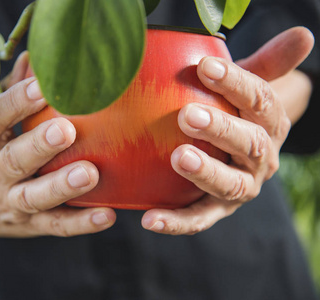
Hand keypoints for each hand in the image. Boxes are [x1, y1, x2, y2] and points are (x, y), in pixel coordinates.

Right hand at [0, 52, 115, 239]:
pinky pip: (54, 226)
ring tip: (89, 173)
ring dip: (61, 186)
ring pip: (33, 197)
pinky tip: (106, 215)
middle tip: (67, 130)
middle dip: (40, 145)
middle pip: (14, 160)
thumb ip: (8, 94)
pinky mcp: (28, 225)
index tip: (42, 85)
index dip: (15, 102)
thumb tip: (32, 58)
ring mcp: (9, 203)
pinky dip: (80, 223)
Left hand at [142, 27, 314, 234]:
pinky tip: (149, 219)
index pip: (260, 100)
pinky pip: (198, 219)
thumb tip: (303, 34)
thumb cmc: (232, 110)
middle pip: (249, 144)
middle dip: (221, 130)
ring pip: (229, 184)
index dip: (236, 83)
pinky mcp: (216, 210)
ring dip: (206, 173)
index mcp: (270, 123)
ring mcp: (241, 187)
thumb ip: (267, 63)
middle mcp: (261, 158)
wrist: (234, 148)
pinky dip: (176, 222)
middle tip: (188, 115)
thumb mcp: (247, 85)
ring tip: (179, 158)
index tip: (205, 67)